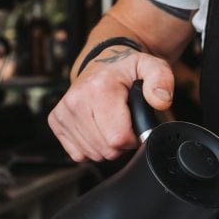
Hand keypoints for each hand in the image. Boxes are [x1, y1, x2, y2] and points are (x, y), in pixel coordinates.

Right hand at [48, 51, 174, 161]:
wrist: (102, 63)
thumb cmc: (127, 70)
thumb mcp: (151, 67)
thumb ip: (162, 80)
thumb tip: (160, 100)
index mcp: (99, 89)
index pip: (118, 139)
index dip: (132, 138)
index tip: (133, 123)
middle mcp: (76, 99)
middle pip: (106, 150)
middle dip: (120, 143)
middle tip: (123, 122)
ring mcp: (63, 112)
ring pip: (92, 154)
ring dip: (106, 145)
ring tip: (110, 123)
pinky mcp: (56, 122)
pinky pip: (78, 154)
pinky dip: (91, 147)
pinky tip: (96, 128)